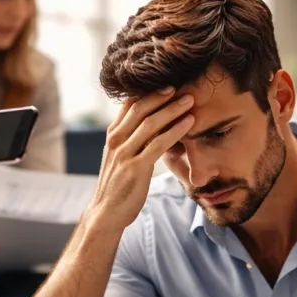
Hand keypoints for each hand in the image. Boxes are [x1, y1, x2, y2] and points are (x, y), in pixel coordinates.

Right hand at [88, 88, 194, 229]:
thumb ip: (130, 139)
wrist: (106, 213)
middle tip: (182, 86)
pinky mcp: (136, 168)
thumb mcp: (120, 157)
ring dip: (172, 109)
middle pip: (140, 108)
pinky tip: (189, 123)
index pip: (129, 104)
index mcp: (113, 135)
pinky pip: (159, 143)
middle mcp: (116, 140)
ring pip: (150, 123)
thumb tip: (148, 125)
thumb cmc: (118, 185)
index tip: (168, 84)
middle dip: (162, 96)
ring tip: (190, 100)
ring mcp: (125, 153)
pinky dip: (176, 130)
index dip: (148, 92)